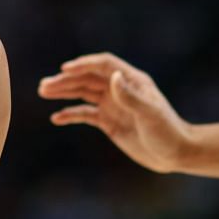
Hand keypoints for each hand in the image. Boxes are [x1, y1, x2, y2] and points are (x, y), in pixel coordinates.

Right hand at [37, 52, 189, 172]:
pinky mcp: (108, 122)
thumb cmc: (167, 131)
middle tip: (44, 85)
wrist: (175, 153)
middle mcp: (120, 89)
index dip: (84, 65)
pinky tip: (56, 118)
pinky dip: (70, 114)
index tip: (65, 70)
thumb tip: (114, 77)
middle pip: (88, 79)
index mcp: (132, 80)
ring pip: (83, 94)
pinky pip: (85, 114)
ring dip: (64, 92)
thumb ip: (131, 96)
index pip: (104, 65)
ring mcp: (113, 105)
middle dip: (66, 81)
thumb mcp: (150, 114)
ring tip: (43, 92)